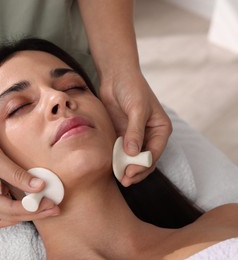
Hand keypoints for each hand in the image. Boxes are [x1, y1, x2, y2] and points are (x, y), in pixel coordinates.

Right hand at [0, 118, 59, 227]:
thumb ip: (19, 176)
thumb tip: (40, 187)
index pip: (9, 210)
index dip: (32, 209)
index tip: (51, 204)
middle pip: (7, 216)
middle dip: (31, 213)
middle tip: (52, 207)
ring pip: (4, 212)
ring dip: (23, 209)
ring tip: (43, 202)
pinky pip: (3, 200)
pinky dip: (16, 199)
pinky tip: (28, 193)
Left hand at [99, 70, 171, 186]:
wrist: (115, 76)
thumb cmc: (131, 88)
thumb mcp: (137, 108)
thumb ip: (135, 131)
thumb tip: (132, 153)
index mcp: (160, 129)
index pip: (155, 152)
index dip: (143, 165)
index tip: (131, 173)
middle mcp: (150, 135)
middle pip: (145, 159)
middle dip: (136, 171)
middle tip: (124, 180)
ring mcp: (135, 136)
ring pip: (132, 158)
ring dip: (126, 168)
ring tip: (118, 178)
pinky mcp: (122, 134)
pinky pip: (120, 151)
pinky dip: (117, 160)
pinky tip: (111, 167)